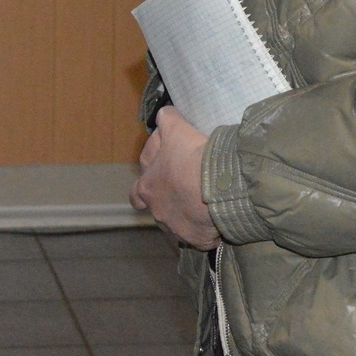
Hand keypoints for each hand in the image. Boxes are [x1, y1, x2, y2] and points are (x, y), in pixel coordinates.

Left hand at [131, 107, 220, 248]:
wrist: (218, 186)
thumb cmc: (192, 156)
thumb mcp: (176, 129)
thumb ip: (167, 121)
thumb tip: (163, 115)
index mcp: (147, 187)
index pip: (137, 191)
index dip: (147, 183)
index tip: (160, 177)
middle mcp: (158, 211)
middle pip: (156, 212)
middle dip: (164, 205)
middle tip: (179, 196)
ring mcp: (177, 228)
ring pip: (177, 225)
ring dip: (185, 216)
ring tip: (202, 207)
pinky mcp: (198, 240)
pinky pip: (201, 238)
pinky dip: (207, 232)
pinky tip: (217, 223)